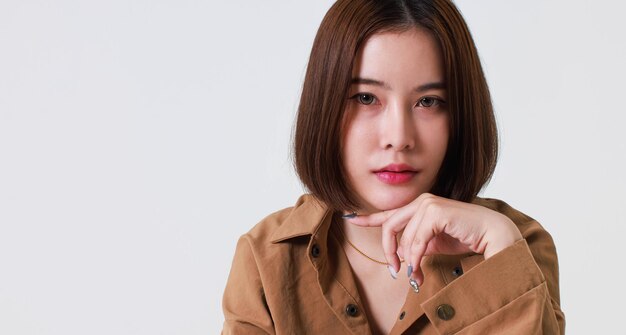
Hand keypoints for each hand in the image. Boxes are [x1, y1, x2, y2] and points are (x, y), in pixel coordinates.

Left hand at [348, 193, 522, 285]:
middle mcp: (421, 201)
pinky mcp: (435, 212)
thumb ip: (415, 244)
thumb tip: (400, 256)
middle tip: (393, 271)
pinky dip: (415, 258)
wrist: (491, 235)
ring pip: (403, 237)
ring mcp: (428, 204)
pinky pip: (416, 241)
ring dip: (406, 260)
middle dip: (389, 251)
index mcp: (419, 206)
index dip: (368, 218)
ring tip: (413, 274)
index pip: (388, 213)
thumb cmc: (464, 238)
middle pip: (390, 227)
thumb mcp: (433, 243)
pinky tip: (418, 268)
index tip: (351, 219)